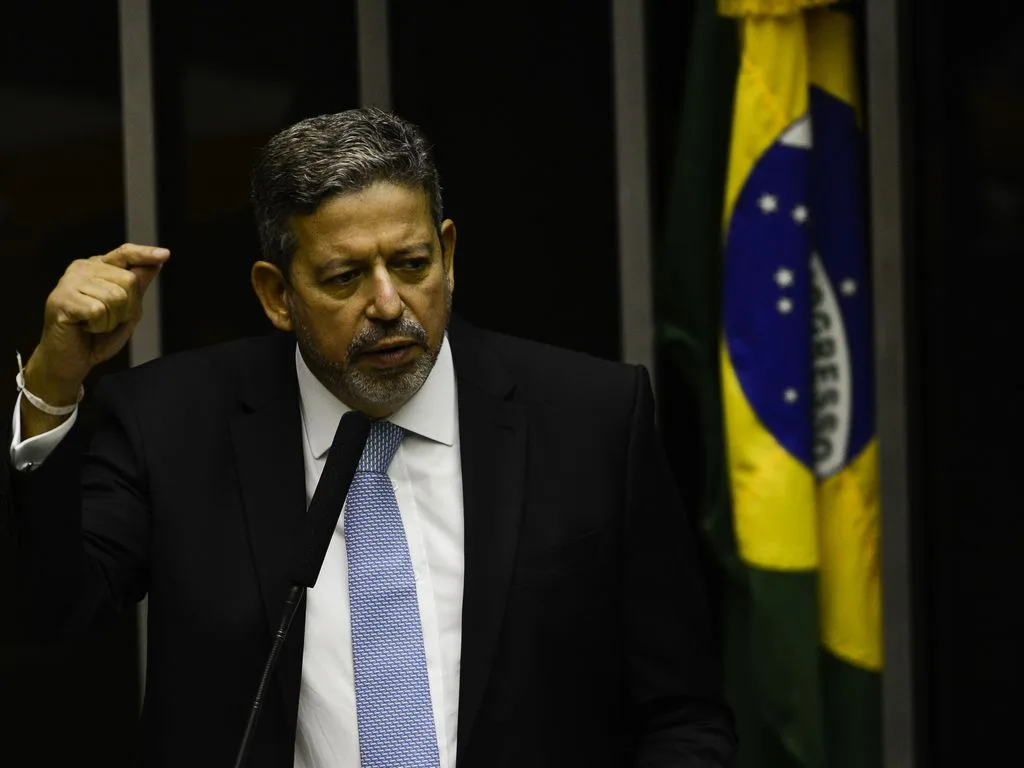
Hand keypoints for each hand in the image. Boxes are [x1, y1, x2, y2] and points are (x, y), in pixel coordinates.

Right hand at [23, 243, 169, 408]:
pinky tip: (85, 327)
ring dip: (112, 319)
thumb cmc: (97, 336)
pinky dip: (99, 326)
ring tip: (95, 324)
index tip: (165, 255)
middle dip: (127, 308)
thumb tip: (156, 263)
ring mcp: (69, 281)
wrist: (70, 360)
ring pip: (116, 296)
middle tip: (107, 319)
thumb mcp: (127, 311)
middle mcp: (82, 268)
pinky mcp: (62, 299)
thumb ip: (138, 287)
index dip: (145, 254)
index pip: (125, 253)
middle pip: (129, 280)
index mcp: (98, 267)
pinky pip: (99, 311)